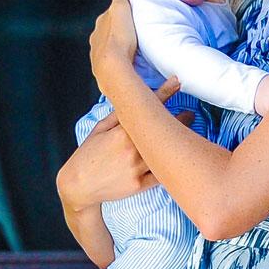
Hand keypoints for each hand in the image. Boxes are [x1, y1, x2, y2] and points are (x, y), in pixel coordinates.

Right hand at [57, 79, 187, 208]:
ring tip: (186, 136)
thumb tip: (134, 99)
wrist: (79, 184)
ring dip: (177, 142)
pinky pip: (161, 174)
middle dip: (180, 120)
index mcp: (121, 133)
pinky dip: (170, 165)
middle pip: (162, 131)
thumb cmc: (88, 153)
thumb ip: (118, 115)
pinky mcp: (139, 185)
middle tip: (189, 115)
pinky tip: (176, 158)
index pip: (146, 109)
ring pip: (165, 153)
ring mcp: (136, 169)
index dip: (164, 93)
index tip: (176, 83)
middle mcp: (131, 150)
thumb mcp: (100, 128)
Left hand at [89, 0, 138, 95]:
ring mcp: (99, 58)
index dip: (121, 15)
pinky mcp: (105, 74)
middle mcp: (96, 42)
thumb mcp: (122, 10)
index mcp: (100, 26)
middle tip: (136, 33)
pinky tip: (133, 67)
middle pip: (109, 34)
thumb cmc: (120, 39)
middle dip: (120, 33)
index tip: (132, 15)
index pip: (110, 17)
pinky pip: (115, 66)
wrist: (114, 70)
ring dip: (122, 49)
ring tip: (136, 51)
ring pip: (111, 50)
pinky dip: (123, 65)